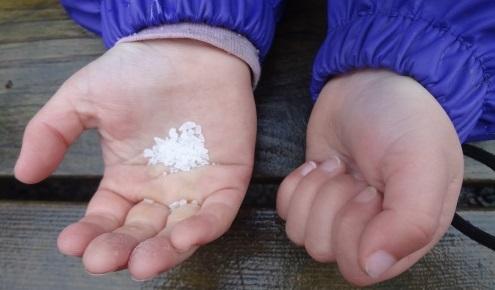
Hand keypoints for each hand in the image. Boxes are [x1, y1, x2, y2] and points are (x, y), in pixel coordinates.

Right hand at [15, 39, 255, 279]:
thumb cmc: (138, 71)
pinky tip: (184, 237)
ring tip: (141, 262)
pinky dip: (204, 229)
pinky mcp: (228, 178)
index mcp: (127, 179)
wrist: (188, 47)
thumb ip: (52, 132)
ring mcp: (195, 187)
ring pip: (179, 232)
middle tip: (103, 260)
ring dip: (162, 252)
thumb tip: (24, 174)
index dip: (89, 234)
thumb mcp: (84, 98)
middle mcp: (160, 190)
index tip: (71, 242)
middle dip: (121, 249)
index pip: (107, 218)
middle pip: (140, 233)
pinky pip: (218, 212)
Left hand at [277, 69, 462, 285]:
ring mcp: (337, 213)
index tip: (370, 190)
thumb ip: (409, 222)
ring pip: (301, 233)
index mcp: (406, 234)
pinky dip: (296, 184)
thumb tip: (373, 265)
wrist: (370, 79)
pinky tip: (319, 164)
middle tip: (354, 174)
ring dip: (314, 192)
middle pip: (325, 249)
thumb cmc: (402, 118)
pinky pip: (286, 211)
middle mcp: (370, 230)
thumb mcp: (420, 164)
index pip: (361, 267)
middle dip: (331, 204)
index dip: (354, 229)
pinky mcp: (312, 194)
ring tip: (339, 166)